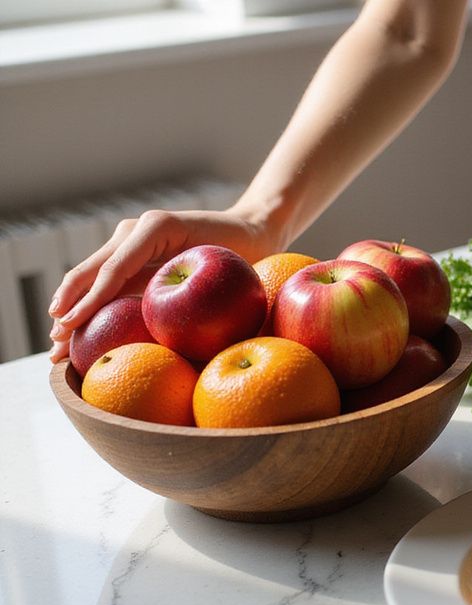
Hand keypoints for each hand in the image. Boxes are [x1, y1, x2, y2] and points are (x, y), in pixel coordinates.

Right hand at [47, 209, 279, 362]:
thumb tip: (186, 337)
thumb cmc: (245, 252)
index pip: (114, 269)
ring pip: (90, 277)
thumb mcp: (228, 268)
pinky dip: (90, 305)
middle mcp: (134, 231)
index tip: (71, 323)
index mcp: (154, 227)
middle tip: (56, 339)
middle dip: (69, 306)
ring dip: (71, 309)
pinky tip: (79, 332)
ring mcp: (128, 242)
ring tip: (56, 343)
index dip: (91, 299)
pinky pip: (106, 282)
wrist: (248, 231)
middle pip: (91, 271)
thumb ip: (202, 289)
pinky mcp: (131, 257)